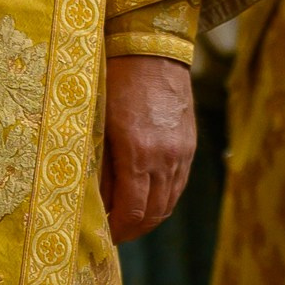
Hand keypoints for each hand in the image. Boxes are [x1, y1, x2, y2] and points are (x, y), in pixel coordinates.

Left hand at [102, 56, 195, 245]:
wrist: (151, 49)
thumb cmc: (114, 81)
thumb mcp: (98, 123)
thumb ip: (100, 165)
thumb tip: (96, 200)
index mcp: (137, 152)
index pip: (132, 210)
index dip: (118, 229)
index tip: (103, 235)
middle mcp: (164, 157)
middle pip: (154, 212)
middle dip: (133, 229)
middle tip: (114, 234)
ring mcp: (181, 152)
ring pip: (169, 201)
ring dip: (150, 217)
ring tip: (129, 220)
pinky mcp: (189, 144)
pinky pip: (178, 183)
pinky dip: (163, 198)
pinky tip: (147, 198)